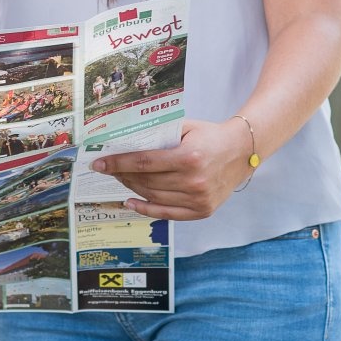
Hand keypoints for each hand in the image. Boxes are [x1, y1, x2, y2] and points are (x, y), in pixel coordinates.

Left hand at [92, 119, 254, 220]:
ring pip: (153, 196)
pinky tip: (130, 201)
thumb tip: (126, 141)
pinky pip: (166, 213)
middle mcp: (193, 181)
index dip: (118, 163)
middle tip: (107, 168)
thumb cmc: (211, 136)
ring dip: (131, 188)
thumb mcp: (186, 127)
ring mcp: (198, 199)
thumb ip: (160, 134)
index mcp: (189, 157)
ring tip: (119, 179)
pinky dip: (145, 209)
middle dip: (121, 174)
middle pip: (145, 181)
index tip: (99, 163)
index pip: (143, 162)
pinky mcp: (201, 211)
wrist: (242, 152)